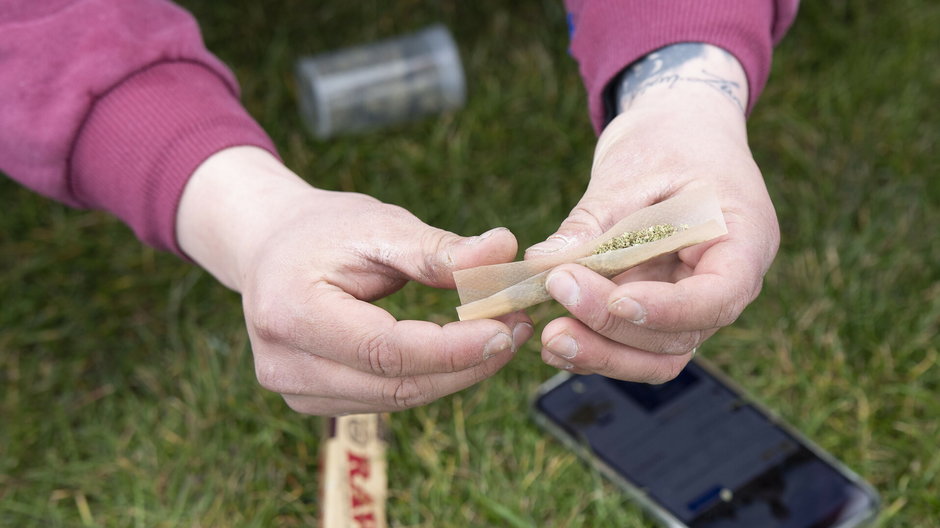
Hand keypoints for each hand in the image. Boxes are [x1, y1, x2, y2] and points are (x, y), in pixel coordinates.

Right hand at [177, 146, 531, 414]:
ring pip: (395, 400)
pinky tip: (460, 351)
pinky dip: (429, 378)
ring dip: (455, 375)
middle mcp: (283, 363)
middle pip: (394, 385)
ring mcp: (292, 389)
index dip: (452, 347)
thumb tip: (504, 252)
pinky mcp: (309, 400)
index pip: (384, 349)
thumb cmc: (324, 229)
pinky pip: (384, 400)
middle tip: (518, 329)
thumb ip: (438, 249)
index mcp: (290, 312)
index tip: (508, 328)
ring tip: (500, 335)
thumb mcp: (379, 225)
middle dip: (466, 364)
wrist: (269, 246)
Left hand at [526, 44, 778, 382]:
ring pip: (656, 355)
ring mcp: (691, 303)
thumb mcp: (632, 170)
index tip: (617, 300)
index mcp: (743, 240)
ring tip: (551, 337)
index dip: (668, 310)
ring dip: (602, 353)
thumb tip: (543, 262)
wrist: (678, 130)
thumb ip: (594, 220)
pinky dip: (594, 348)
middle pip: (679, 336)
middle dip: (614, 328)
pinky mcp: (656, 308)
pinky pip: (632, 345)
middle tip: (558, 292)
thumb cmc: (668, 140)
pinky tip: (555, 342)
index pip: (719, 297)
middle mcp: (725, 284)